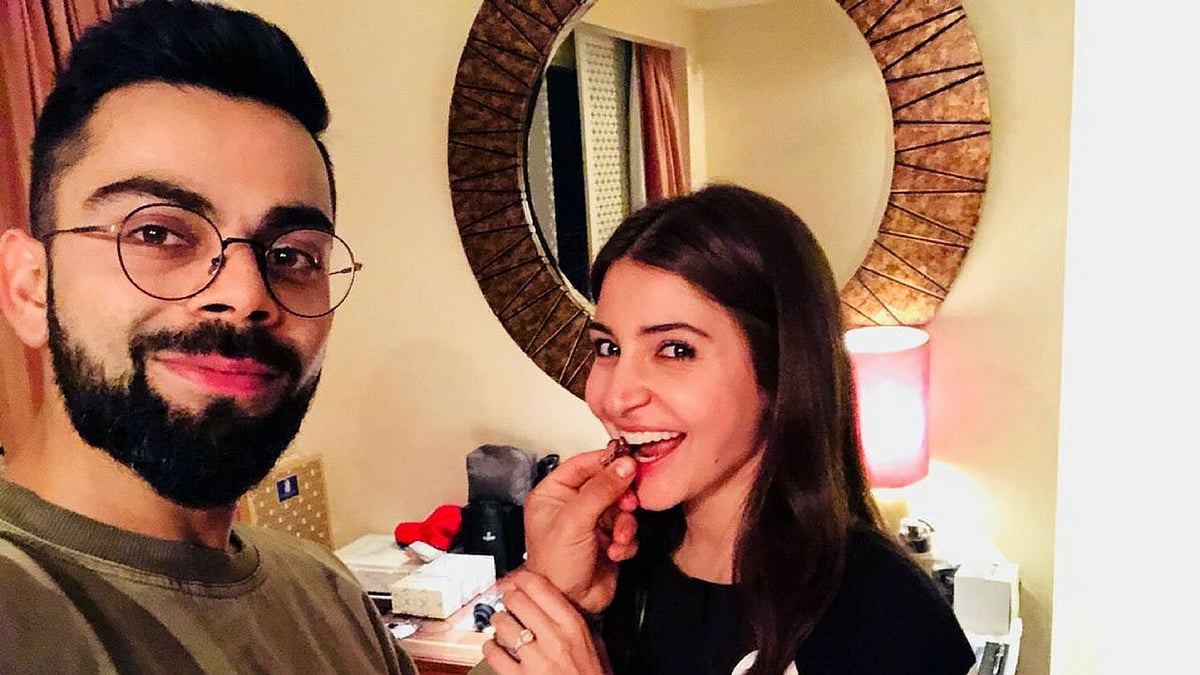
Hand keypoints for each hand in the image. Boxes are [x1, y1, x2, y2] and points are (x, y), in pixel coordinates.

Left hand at [481, 570, 607, 674]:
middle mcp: (554, 638)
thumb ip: (573, 622)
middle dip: (509, 599)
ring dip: (499, 622)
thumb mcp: (594, 644)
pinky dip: (491, 649)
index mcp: (573, 625)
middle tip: (509, 602)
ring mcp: (536, 659)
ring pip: (502, 624)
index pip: (540, 586)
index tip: (519, 580)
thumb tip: (553, 601)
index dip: (524, 579)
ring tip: (503, 625)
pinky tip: (497, 649)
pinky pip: (494, 653)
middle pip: (517, 600)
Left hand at [523, 447, 638, 612]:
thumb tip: (623, 465)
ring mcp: (591, 523)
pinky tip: (615, 552)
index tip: (627, 460)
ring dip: (625, 523)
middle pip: (607, 484)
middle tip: (628, 503)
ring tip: (619, 537)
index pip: (582, 464)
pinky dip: (626, 541)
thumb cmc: (553, 567)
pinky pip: (627, 529)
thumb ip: (600, 490)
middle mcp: (571, 505)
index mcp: (553, 494)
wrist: (568, 604)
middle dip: (621, 497)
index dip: (605, 461)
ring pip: (621, 507)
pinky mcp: (608, 540)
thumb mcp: (574, 521)